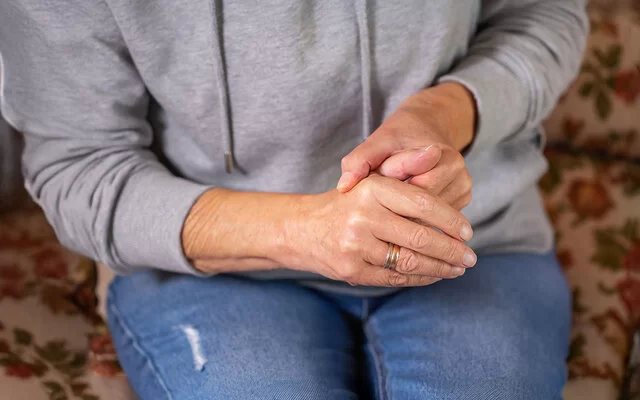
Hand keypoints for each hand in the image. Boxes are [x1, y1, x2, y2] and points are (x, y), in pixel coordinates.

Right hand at [279, 174, 476, 286]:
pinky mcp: (352, 270)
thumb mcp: (372, 178)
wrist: (302, 228)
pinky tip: (435, 275)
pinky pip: (396, 277)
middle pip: (421, 237)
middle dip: (452, 250)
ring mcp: (355, 246)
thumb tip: (434, 152)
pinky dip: (421, 278)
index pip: (423, 203)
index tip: (468, 231)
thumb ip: (404, 165)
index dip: (451, 219)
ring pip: (411, 261)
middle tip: (470, 257)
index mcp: (371, 189)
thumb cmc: (347, 202)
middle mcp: (362, 217)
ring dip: (441, 268)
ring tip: (458, 268)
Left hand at [337, 82, 475, 209]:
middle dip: (396, 206)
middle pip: (422, 210)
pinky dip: (416, 217)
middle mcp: (459, 175)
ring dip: (406, 214)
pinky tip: (403, 208)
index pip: (412, 191)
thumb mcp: (376, 142)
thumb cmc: (397, 138)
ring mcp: (463, 191)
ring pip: (429, 220)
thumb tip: (344, 187)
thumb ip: (358, 161)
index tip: (378, 180)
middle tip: (381, 196)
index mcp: (442, 157)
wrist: (425, 129)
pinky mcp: (461, 203)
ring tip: (392, 199)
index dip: (388, 191)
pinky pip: (435, 222)